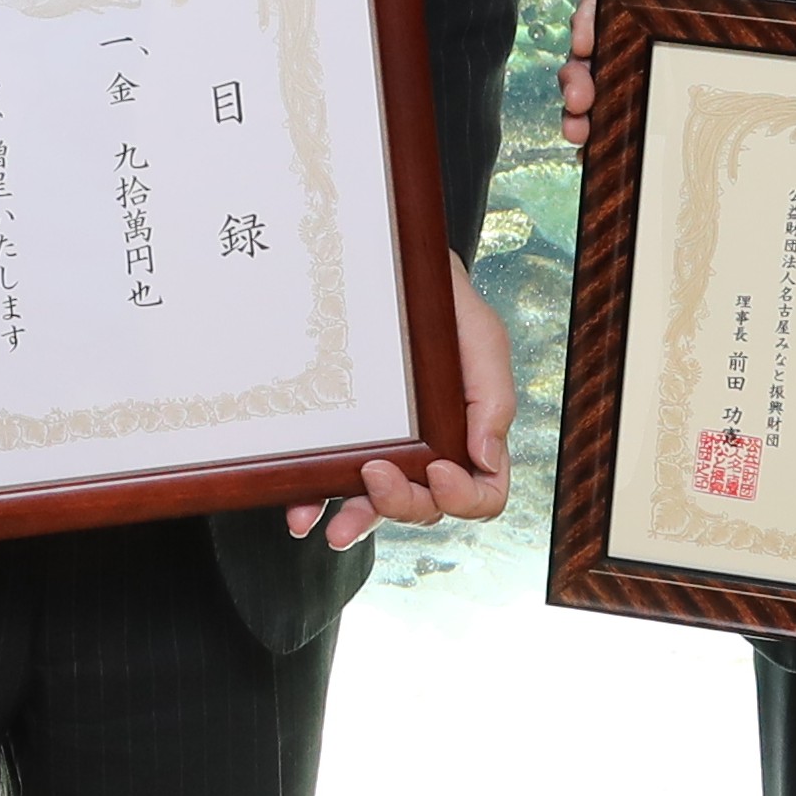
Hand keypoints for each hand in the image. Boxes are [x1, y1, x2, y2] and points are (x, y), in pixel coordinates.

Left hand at [289, 252, 516, 548]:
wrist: (390, 267)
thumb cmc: (446, 307)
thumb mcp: (482, 339)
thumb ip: (493, 397)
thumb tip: (484, 459)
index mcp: (472, 436)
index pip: (483, 493)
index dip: (464, 498)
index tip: (436, 468)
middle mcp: (430, 453)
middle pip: (427, 507)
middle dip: (402, 504)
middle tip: (376, 473)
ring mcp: (386, 451)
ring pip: (379, 508)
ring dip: (359, 522)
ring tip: (335, 528)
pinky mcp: (345, 442)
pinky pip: (331, 484)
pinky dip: (316, 505)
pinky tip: (301, 513)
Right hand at [560, 0, 795, 148]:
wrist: (786, 44)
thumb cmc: (763, 10)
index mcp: (649, 6)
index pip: (604, 6)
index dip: (586, 22)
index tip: (584, 45)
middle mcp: (634, 40)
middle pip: (590, 55)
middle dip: (576, 78)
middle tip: (579, 103)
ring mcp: (639, 74)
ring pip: (595, 90)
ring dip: (578, 113)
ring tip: (578, 135)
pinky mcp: (649, 104)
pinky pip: (615, 121)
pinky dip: (598, 138)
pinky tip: (590, 156)